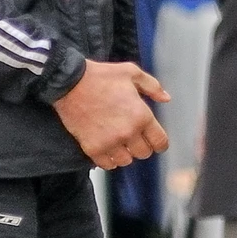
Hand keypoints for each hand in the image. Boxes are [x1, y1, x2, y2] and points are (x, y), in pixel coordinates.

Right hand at [52, 60, 170, 170]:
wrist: (70, 82)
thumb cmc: (101, 76)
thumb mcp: (131, 72)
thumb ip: (152, 86)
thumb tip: (166, 98)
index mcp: (141, 115)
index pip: (160, 142)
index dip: (159, 142)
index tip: (155, 140)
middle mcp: (128, 132)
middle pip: (144, 153)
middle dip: (141, 145)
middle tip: (134, 137)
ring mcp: (110, 142)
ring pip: (126, 161)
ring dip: (125, 153)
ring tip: (119, 142)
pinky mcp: (92, 148)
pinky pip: (107, 165)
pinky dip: (109, 159)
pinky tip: (107, 148)